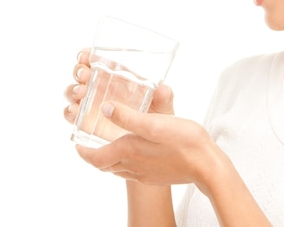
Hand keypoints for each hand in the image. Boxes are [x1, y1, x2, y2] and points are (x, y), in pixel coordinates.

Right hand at [63, 49, 175, 123]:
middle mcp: (100, 87)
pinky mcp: (86, 121)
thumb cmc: (156, 118)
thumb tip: (163, 89)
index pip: (95, 59)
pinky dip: (69, 111)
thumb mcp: (162, 106)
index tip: (85, 56)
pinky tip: (75, 111)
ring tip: (81, 93)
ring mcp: (91, 103)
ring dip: (72, 89)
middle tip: (85, 76)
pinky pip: (71, 113)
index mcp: (115, 75)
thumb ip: (163, 97)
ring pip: (72, 91)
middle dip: (79, 71)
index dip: (86, 55)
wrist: (150, 144)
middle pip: (80, 73)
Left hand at [75, 101, 219, 188]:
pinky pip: (132, 172)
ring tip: (108, 146)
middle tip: (89, 144)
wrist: (207, 166)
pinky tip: (134, 153)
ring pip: (118, 169)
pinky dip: (124, 163)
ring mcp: (144, 173)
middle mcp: (132, 166)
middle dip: (94, 155)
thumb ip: (128, 117)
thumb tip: (105, 108)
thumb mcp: (154, 124)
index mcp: (128, 151)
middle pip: (104, 165)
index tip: (76, 144)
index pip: (96, 158)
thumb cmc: (183, 141)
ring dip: (108, 159)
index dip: (83, 152)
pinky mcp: (155, 176)